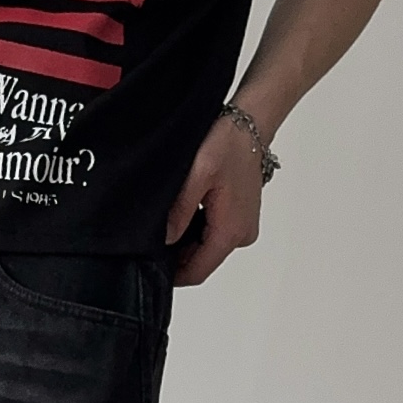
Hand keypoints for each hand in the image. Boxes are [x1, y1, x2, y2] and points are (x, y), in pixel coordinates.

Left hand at [165, 115, 264, 286]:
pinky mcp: (242, 219)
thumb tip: (166, 239)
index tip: (151, 267)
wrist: (250, 125)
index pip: (197, 271)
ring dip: (187, 242)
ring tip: (173, 218)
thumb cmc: (228, 144)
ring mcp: (243, 228)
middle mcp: (241, 235)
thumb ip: (180, 211)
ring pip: (207, 249)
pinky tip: (188, 211)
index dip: (174, 276)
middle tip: (156, 236)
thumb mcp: (196, 176)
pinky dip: (198, 231)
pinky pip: (215, 235)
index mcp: (230, 231)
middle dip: (178, 256)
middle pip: (202, 262)